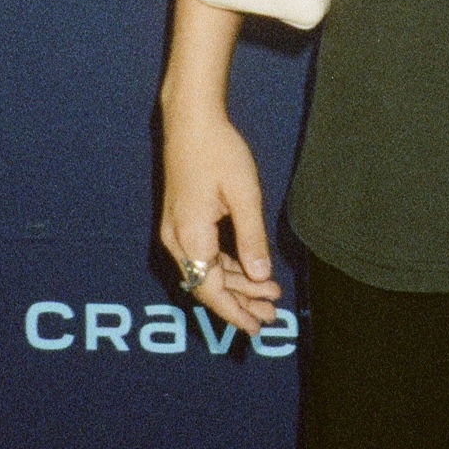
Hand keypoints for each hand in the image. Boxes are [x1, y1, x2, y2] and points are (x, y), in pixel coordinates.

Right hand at [158, 109, 283, 333]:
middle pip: (207, 286)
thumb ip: (252, 238)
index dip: (235, 312)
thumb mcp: (244, 194)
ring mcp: (175, 231)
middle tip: (272, 314)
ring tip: (270, 294)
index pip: (212, 290)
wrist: (189, 121)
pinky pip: (202, 256)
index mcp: (191, 237)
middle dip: (240, 302)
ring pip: (205, 272)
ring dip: (236, 285)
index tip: (257, 328)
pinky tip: (250, 271)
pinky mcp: (181, 222)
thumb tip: (261, 277)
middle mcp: (176, 240)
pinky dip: (226, 267)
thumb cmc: (218, 151)